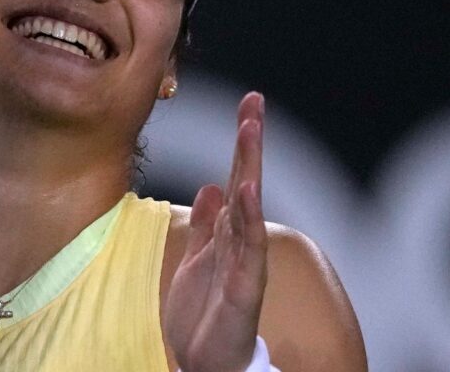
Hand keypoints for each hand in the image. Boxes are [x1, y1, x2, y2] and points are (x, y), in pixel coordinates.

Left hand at [164, 92, 267, 371]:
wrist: (205, 365)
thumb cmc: (204, 318)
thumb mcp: (197, 263)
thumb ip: (207, 227)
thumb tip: (214, 186)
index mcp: (228, 236)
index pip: (237, 179)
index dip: (242, 144)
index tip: (248, 106)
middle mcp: (241, 244)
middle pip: (247, 183)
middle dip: (250, 143)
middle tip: (253, 103)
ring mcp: (245, 264)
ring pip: (250, 207)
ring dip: (250, 167)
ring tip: (250, 129)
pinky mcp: (244, 288)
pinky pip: (247, 248)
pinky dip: (248, 217)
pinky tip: (245, 188)